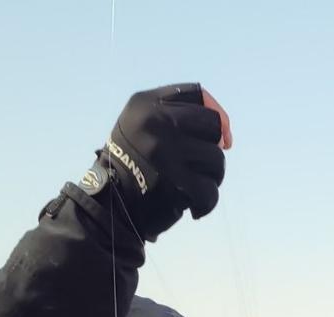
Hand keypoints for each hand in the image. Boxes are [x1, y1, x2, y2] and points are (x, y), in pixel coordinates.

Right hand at [81, 84, 230, 241]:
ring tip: (196, 189)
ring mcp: (165, 150)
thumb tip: (224, 131)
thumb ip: (174, 118)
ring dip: (213, 177)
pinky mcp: (174, 181)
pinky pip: (210, 189)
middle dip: (215, 147)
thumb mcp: (141, 128)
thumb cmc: (132, 168)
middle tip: (205, 166)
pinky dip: (208, 202)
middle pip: (212, 123)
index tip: (220, 134)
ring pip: (216, 158)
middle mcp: (155, 121)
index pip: (195, 92)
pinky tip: (195, 207)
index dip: (215, 111)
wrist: (108, 206)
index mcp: (145, 103)